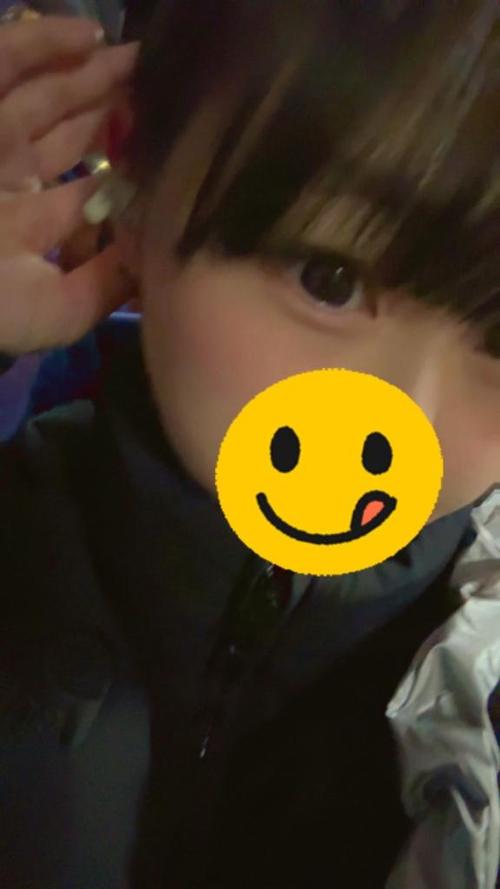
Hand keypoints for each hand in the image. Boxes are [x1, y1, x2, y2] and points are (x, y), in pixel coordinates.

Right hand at [0, 15, 138, 354]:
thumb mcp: (64, 308)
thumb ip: (110, 282)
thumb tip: (158, 259)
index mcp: (33, 222)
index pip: (87, 185)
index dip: (125, 163)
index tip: (166, 143)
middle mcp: (10, 180)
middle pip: (66, 132)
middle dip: (109, 108)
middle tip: (154, 84)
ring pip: (40, 95)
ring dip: (86, 73)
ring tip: (132, 56)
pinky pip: (3, 66)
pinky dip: (39, 44)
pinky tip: (87, 35)